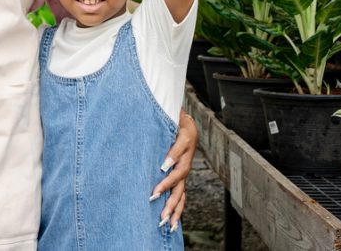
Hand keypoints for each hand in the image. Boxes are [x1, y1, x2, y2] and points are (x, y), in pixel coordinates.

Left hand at [153, 109, 195, 230]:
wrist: (186, 123)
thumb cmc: (174, 120)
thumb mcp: (171, 118)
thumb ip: (165, 128)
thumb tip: (159, 151)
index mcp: (185, 141)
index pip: (178, 152)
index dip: (172, 159)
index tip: (163, 167)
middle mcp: (186, 159)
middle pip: (180, 177)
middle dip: (168, 190)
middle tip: (154, 199)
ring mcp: (184, 170)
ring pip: (181, 191)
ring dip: (173, 206)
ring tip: (165, 222)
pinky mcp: (181, 177)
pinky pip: (181, 195)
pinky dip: (177, 209)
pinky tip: (172, 222)